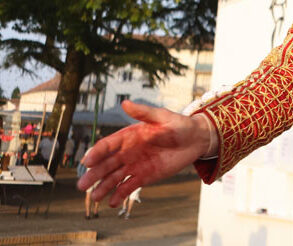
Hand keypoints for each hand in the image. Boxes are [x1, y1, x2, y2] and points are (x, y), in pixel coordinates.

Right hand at [77, 100, 210, 206]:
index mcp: (128, 136)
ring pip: (114, 178)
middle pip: (106, 164)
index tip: (87, 162)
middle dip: (94, 174)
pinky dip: (119, 195)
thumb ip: (143, 113)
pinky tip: (112, 203)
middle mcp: (128, 152)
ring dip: (103, 187)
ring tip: (95, 197)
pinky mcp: (144, 176)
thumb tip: (124, 103)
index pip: (107, 145)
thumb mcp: (162, 116)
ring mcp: (135, 165)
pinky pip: (128, 186)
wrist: (196, 139)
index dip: (96, 153)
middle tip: (82, 185)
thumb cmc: (179, 125)